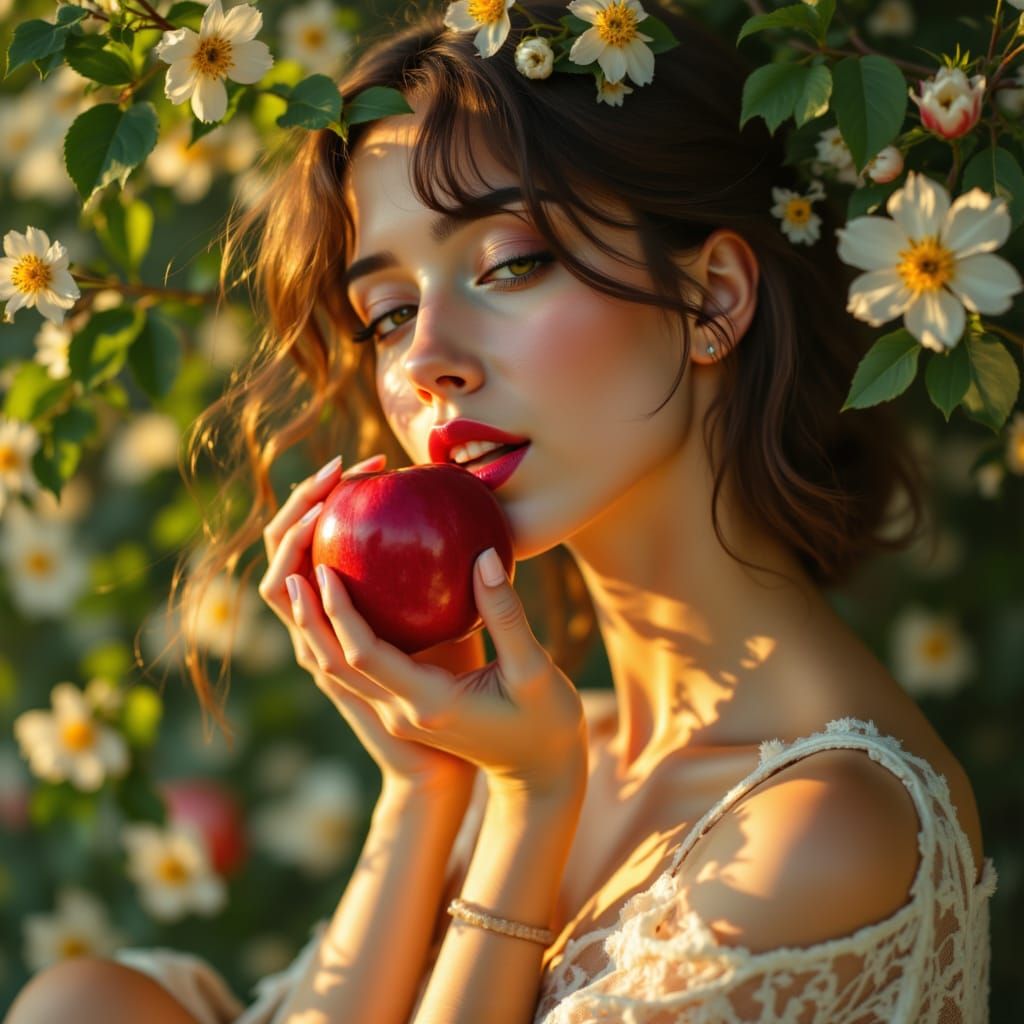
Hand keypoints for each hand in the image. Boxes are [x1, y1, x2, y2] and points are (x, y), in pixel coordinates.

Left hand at [285, 545, 588, 801]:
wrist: (539, 776)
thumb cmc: (546, 726)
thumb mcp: (535, 672)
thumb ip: (507, 615)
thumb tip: (482, 556)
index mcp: (429, 703)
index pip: (364, 655)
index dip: (339, 613)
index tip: (326, 569)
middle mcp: (402, 710)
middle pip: (334, 662)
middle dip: (308, 614)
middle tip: (293, 564)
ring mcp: (399, 712)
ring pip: (338, 668)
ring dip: (315, 625)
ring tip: (301, 573)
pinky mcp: (403, 707)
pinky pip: (356, 667)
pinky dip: (338, 634)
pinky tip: (340, 597)